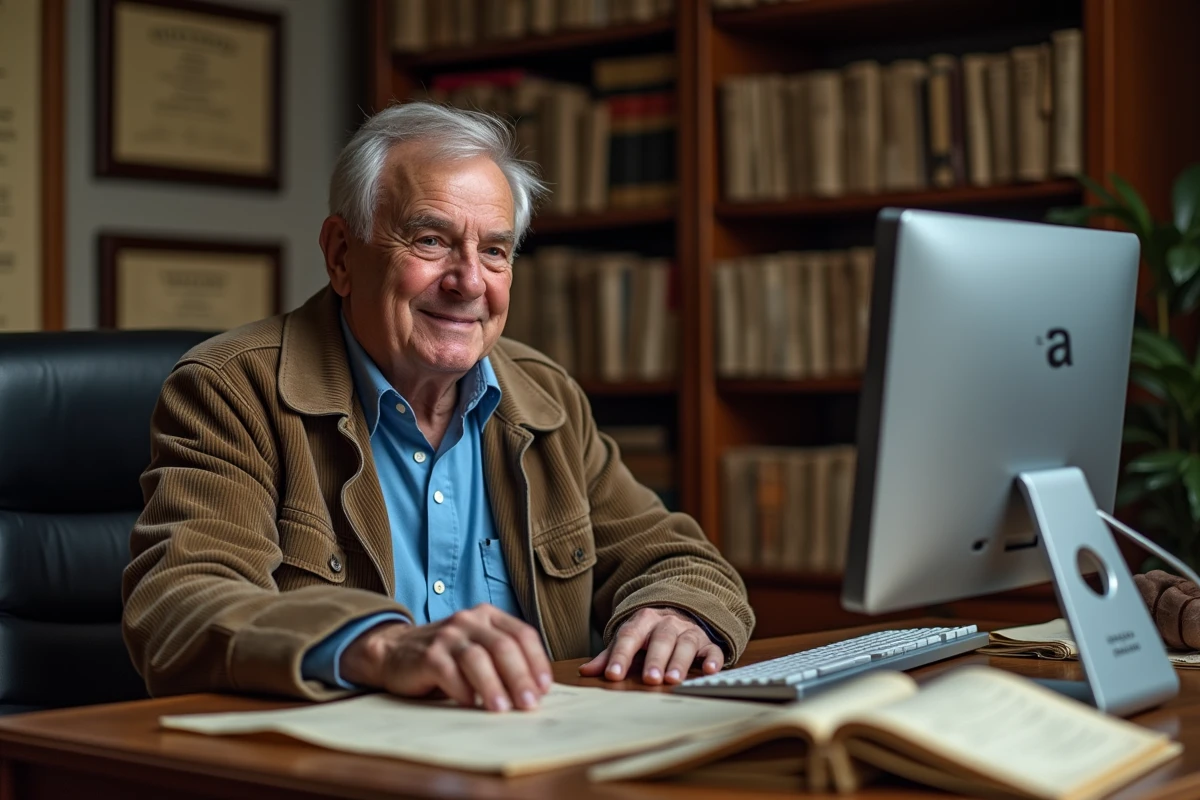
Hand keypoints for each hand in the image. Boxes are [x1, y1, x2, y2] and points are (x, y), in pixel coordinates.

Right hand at [339, 604, 552, 711]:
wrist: (395, 652)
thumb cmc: (446, 656)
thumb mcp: (478, 649)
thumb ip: (503, 661)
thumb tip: (536, 691)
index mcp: (488, 616)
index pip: (522, 634)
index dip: (537, 661)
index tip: (544, 688)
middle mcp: (469, 621)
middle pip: (503, 646)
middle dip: (520, 677)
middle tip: (529, 704)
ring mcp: (447, 636)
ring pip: (477, 658)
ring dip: (493, 686)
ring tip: (502, 709)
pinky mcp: (427, 655)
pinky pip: (448, 671)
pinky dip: (462, 690)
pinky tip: (470, 704)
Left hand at [578, 607, 723, 685]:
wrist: (681, 611)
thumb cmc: (650, 634)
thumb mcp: (629, 639)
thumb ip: (609, 655)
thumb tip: (585, 672)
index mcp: (643, 620)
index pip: (629, 636)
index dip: (620, 656)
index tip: (613, 675)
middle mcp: (667, 623)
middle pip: (661, 638)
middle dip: (655, 659)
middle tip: (649, 679)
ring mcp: (689, 631)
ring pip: (686, 643)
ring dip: (680, 661)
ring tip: (673, 680)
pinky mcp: (708, 642)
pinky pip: (713, 650)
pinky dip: (713, 660)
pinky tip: (710, 671)